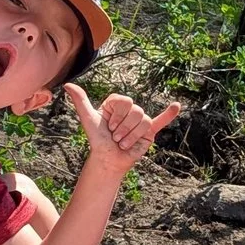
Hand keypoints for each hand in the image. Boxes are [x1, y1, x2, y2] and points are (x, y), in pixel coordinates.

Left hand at [63, 84, 181, 170]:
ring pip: (144, 122)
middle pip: (136, 111)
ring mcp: (141, 121)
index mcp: (118, 103)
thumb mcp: (88, 119)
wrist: (107, 159)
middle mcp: (131, 110)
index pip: (125, 102)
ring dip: (131, 136)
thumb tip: (67, 85)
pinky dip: (169, 115)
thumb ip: (81, 101)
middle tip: (116, 137)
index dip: (116, 116)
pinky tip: (177, 106)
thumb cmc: (97, 139)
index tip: (108, 125)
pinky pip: (160, 121)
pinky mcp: (149, 132)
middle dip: (123, 128)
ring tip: (123, 143)